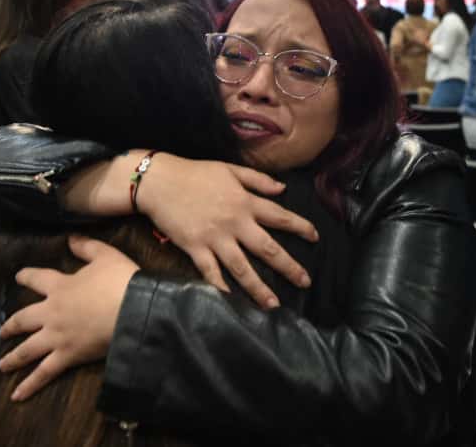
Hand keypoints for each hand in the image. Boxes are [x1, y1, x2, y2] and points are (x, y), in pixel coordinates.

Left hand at [0, 236, 137, 401]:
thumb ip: (87, 247)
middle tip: (2, 331)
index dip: (26, 276)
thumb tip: (71, 238)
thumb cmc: (121, 280)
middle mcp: (51, 312)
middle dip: (10, 325)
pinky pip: (44, 373)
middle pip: (23, 318)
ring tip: (2, 365)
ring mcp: (56, 336)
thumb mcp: (106, 255)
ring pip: (27, 349)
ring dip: (12, 358)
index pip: (37, 278)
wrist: (133, 309)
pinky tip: (16, 395)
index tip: (18, 277)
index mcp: (60, 286)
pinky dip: (29, 385)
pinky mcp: (66, 356)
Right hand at [58, 151, 316, 308]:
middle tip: (305, 282)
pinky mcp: (195, 248)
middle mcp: (235, 223)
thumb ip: (258, 180)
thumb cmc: (195, 173)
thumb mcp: (229, 169)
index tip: (316, 238)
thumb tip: (283, 189)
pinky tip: (232, 303)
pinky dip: (221, 289)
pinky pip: (211, 273)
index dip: (300, 227)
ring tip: (274, 305)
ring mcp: (215, 238)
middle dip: (289, 266)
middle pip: (268, 248)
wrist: (159, 181)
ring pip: (243, 267)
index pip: (280, 216)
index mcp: (245, 202)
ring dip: (260, 288)